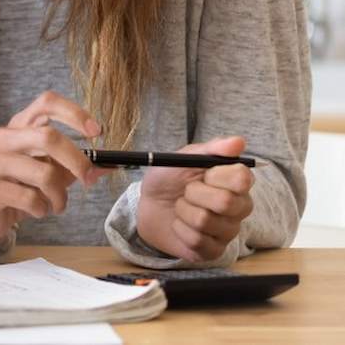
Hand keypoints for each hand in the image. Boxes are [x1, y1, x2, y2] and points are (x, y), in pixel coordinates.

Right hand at [0, 91, 108, 249]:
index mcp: (20, 125)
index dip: (74, 113)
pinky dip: (42, 209)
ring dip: (60, 196)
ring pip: (43, 174)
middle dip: (76, 160)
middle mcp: (3, 137)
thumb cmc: (21, 185)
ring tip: (57, 204)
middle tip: (88, 179)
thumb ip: (76, 165)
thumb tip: (111, 165)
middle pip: (47, 136)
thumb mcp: (51, 171)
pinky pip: (30, 199)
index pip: (47, 102)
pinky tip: (37, 210)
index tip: (97, 133)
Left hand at [137, 136, 253, 261]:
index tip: (202, 174)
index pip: (243, 178)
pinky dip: (179, 229)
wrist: (149, 204)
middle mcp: (239, 207)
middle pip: (226, 202)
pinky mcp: (214, 250)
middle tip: (186, 191)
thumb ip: (211, 149)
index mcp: (237, 182)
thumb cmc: (170, 179)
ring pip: (206, 221)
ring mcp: (228, 231)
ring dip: (183, 211)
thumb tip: (239, 141)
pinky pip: (197, 241)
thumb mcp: (182, 158)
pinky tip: (179, 224)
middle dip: (194, 193)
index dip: (216, 176)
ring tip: (181, 207)